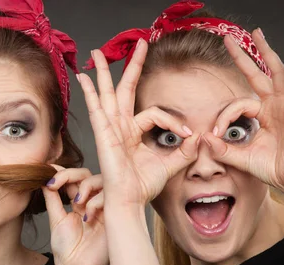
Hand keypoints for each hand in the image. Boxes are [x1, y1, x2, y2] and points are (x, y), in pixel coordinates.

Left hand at [42, 167, 107, 264]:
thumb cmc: (68, 250)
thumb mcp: (56, 219)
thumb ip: (52, 199)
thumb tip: (44, 179)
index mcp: (79, 203)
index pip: (74, 179)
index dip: (62, 173)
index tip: (47, 174)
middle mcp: (92, 202)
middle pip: (86, 175)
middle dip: (70, 175)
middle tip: (55, 183)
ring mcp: (104, 207)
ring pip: (100, 180)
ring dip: (85, 186)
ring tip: (75, 203)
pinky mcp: (115, 214)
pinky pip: (109, 195)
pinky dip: (96, 201)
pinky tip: (87, 217)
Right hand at [77, 40, 199, 208]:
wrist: (130, 200)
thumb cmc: (144, 186)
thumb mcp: (171, 163)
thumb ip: (185, 149)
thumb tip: (198, 136)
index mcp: (134, 132)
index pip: (154, 112)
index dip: (172, 120)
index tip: (187, 135)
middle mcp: (120, 127)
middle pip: (125, 90)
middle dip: (131, 66)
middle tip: (139, 45)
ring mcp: (110, 129)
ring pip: (108, 94)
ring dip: (104, 72)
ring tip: (98, 52)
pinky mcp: (103, 135)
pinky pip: (96, 109)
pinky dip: (90, 93)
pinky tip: (84, 78)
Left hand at [204, 29, 283, 205]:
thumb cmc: (270, 168)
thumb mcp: (239, 156)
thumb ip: (221, 148)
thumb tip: (203, 138)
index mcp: (262, 115)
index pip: (238, 104)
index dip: (224, 116)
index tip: (215, 133)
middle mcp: (274, 106)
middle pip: (258, 74)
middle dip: (244, 56)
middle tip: (230, 38)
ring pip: (276, 72)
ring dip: (267, 52)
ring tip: (257, 34)